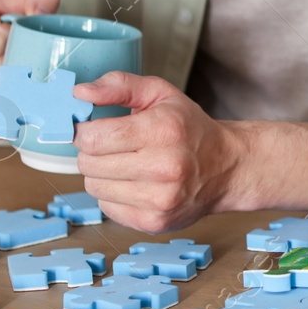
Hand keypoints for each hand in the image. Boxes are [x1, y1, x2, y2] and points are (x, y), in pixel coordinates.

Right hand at [0, 0, 59, 133]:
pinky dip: (5, 110)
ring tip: (31, 87)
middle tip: (38, 71)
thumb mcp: (23, 1)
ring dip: (14, 95)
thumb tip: (43, 5)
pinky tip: (18, 101)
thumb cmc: (4, 24)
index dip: (20, 45)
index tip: (29, 44)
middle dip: (20, 72)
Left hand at [72, 72, 240, 232]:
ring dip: (103, 175)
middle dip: (93, 152)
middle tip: (114, 146)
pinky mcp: (154, 222)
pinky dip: (114, 195)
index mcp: (162, 130)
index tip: (92, 129)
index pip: (93, 138)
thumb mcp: (160, 94)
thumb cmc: (191, 128)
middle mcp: (163, 167)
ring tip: (127, 165)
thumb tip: (80, 93)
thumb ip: (119, 85)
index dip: (84, 132)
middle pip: (89, 164)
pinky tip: (136, 185)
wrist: (227, 167)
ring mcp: (159, 199)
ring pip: (94, 188)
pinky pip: (107, 208)